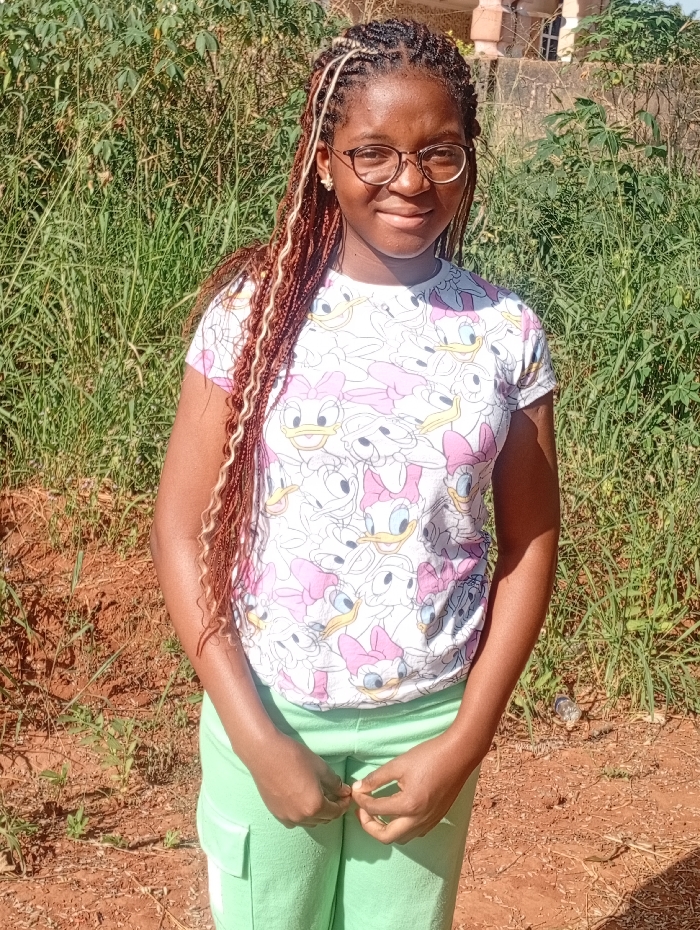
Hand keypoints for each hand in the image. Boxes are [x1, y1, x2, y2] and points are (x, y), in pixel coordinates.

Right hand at [249, 732, 351, 827]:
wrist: (265, 754)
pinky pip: (294, 820)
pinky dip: (302, 815)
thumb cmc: (295, 758)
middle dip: (332, 809)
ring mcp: (287, 817)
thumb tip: (345, 792)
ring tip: (319, 797)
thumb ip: (335, 783)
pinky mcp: (275, 813)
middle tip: (335, 795)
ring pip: (309, 822)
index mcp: (315, 806)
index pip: (336, 812)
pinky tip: (301, 801)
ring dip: (317, 813)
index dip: (343, 804)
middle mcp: (301, 817)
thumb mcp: (321, 768)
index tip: (346, 796)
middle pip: (323, 819)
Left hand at [352, 731, 477, 844]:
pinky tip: (398, 813)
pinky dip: (402, 828)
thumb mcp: (399, 764)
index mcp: (408, 805)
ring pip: (401, 839)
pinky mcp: (437, 819)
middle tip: (362, 811)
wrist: (459, 755)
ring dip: (385, 830)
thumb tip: (358, 788)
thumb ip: (376, 778)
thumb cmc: (429, 756)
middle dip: (369, 826)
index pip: (375, 810)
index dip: (361, 800)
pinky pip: (415, 833)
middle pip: (386, 837)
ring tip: (378, 813)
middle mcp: (418, 820)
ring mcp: (429, 822)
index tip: (355, 791)